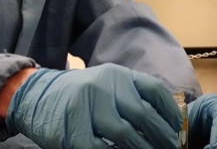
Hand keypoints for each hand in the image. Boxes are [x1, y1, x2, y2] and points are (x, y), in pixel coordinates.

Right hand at [6, 64, 181, 148]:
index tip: (179, 131)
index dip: (170, 113)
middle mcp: (105, 86)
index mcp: (119, 75)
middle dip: (161, 137)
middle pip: (143, 115)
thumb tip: (168, 121)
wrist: (36, 95)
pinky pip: (98, 148)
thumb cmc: (81, 95)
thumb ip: (134, 96)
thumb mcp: (109, 86)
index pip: (154, 91)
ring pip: (124, 134)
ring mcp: (87, 105)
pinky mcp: (71, 127)